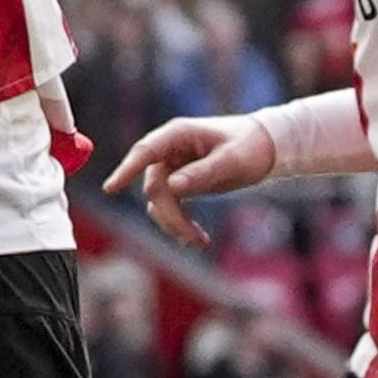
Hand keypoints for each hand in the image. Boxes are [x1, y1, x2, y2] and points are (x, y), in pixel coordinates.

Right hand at [102, 113, 278, 249]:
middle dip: (171, 215)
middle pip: (155, 187)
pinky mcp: (179, 182)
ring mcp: (173, 167)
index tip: (111, 188)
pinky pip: (169, 206)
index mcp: (179, 134)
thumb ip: (203, 173)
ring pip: (159, 201)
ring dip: (174, 224)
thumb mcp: (232, 161)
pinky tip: (199, 238)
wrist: (266, 148)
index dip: (126, 169)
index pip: (145, 151)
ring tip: (200, 242)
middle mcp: (170, 150)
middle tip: (194, 240)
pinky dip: (179, 223)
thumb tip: (172, 186)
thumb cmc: (250, 146)